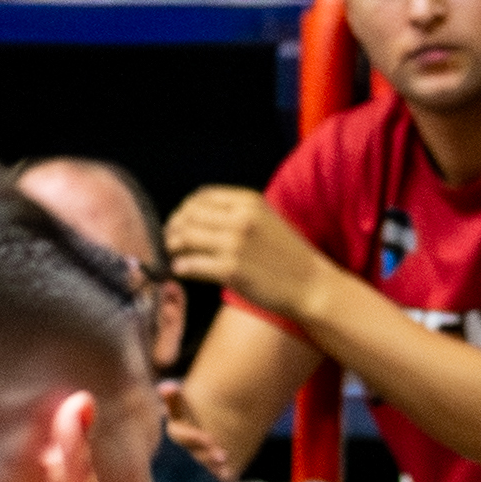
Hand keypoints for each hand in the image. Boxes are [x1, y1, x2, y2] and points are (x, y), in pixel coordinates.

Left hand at [161, 186, 327, 328]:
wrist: (311, 285)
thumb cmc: (288, 256)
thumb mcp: (266, 221)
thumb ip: (238, 214)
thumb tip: (202, 218)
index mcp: (249, 202)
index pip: (202, 196)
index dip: (184, 208)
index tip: (179, 221)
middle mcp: (240, 218)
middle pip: (190, 215)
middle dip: (174, 227)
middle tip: (169, 240)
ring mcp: (235, 244)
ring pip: (187, 237)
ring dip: (173, 246)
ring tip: (172, 254)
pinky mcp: (231, 270)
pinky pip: (193, 264)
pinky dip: (181, 266)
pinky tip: (180, 270)